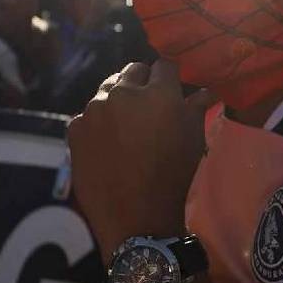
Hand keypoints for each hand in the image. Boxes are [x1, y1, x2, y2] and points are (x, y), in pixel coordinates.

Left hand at [67, 61, 214, 256]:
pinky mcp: (75, 128)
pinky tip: (106, 146)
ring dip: (117, 101)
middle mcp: (123, 93)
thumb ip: (196, 108)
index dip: (168, 78)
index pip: (164, 65)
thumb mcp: (193, 140)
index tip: (170, 90)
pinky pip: (87, 117)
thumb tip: (207, 91)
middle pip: (132, 71)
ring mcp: (94, 109)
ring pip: (107, 91)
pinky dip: (97, 125)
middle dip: (142, 83)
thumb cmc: (173, 175)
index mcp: (157, 92)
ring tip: (125, 128)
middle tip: (148, 108)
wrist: (136, 216)